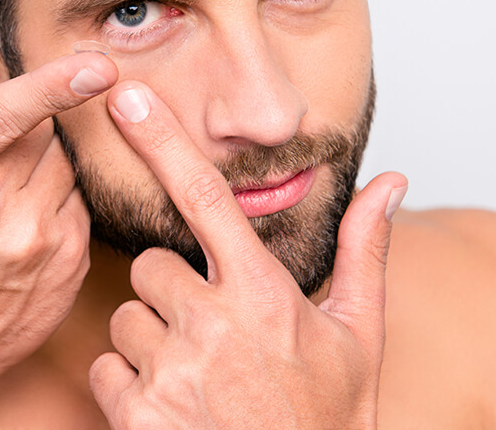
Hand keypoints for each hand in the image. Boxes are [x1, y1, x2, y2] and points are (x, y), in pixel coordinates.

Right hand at [0, 52, 116, 394]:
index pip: (0, 119)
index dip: (53, 84)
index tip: (97, 66)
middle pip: (40, 131)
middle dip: (22, 132)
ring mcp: (34, 244)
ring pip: (65, 162)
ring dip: (41, 165)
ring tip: (3, 201)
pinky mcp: (69, 262)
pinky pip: (78, 197)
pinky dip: (55, 198)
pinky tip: (24, 225)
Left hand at [89, 82, 406, 428]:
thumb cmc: (327, 421)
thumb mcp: (358, 337)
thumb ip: (362, 251)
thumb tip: (390, 182)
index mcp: (263, 295)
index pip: (204, 198)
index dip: (161, 141)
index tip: (127, 98)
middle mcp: (212, 326)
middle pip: (149, 266)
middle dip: (170, 290)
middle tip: (211, 331)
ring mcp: (171, 373)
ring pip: (126, 318)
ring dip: (150, 339)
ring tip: (199, 376)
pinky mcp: (138, 416)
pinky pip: (105, 369)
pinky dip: (128, 385)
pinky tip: (174, 406)